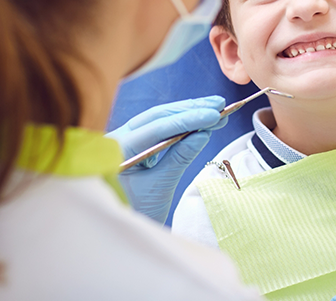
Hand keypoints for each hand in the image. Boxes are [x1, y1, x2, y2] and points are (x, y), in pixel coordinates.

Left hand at [105, 96, 226, 223]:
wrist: (120, 231)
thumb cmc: (135, 213)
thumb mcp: (159, 187)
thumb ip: (180, 157)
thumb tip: (203, 133)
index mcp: (117, 149)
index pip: (157, 127)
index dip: (188, 119)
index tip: (214, 114)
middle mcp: (117, 138)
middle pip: (157, 117)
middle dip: (190, 110)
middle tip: (219, 105)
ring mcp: (125, 140)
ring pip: (159, 119)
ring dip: (188, 113)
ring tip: (216, 109)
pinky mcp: (135, 145)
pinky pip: (159, 129)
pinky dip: (181, 125)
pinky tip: (200, 121)